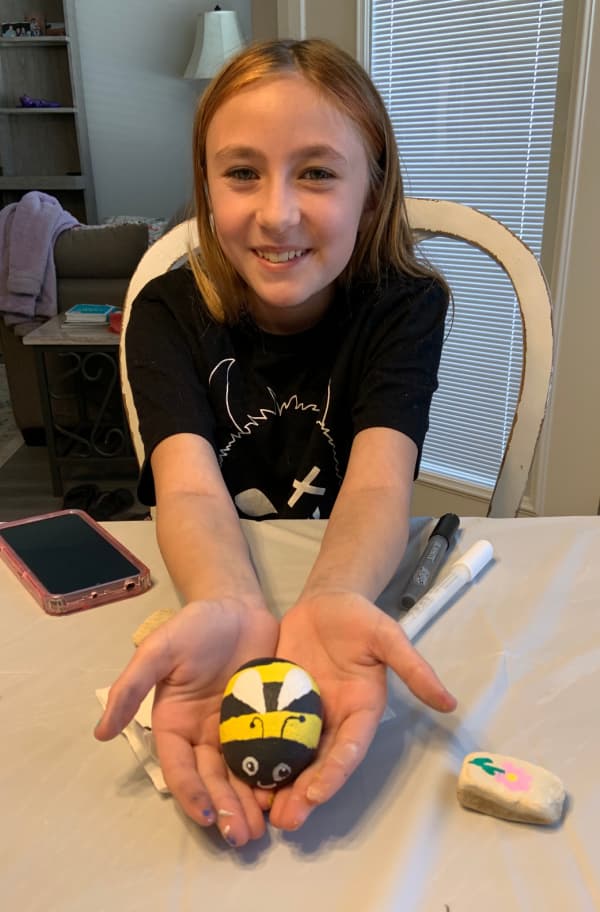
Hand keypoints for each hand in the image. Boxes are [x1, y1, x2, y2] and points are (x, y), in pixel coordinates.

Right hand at [94, 597, 278, 846]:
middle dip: (225, 809)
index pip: (179, 767)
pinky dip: (275, 777)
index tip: (206, 816)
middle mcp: (202, 735)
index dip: (190, 794)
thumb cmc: (195, 625)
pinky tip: (288, 793)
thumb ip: (132, 687)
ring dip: (249, 803)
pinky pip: (269, 755)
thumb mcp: (159, 650)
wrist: (238, 606)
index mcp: (174, 725)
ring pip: (241, 776)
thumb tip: (100, 732)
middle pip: (212, 780)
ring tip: (263, 828)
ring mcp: (235, 731)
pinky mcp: (264, 722)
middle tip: (242, 836)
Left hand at [267, 591, 456, 830]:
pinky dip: (257, 754)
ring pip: (292, 756)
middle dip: (304, 793)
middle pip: (319, 763)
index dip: (334, 772)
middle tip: (285, 820)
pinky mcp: (278, 703)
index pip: (349, 749)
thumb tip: (450, 702)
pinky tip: (239, 772)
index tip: (317, 794)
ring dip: (279, 784)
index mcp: (361, 711)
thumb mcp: (389, 638)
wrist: (326, 601)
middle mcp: (333, 720)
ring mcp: (304, 715)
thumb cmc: (360, 618)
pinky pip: (268, 732)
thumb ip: (414, 669)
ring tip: (261, 808)